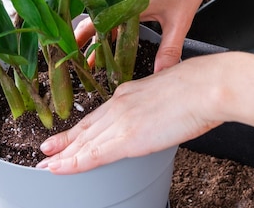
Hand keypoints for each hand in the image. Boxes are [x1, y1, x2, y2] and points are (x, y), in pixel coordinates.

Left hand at [37, 58, 222, 173]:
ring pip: (84, 142)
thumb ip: (158, 104)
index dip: (80, 128)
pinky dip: (72, 163)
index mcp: (130, 92)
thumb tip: (161, 114)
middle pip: (86, 128)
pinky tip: (58, 169)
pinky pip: (92, 154)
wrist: (207, 86)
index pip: (98, 115)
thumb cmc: (201, 86)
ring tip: (46, 165)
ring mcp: (121, 120)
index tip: (68, 135)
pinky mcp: (127, 137)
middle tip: (46, 152)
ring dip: (63, 155)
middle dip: (65, 142)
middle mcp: (120, 104)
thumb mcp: (171, 90)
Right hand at [76, 0, 221, 71]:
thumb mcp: (180, 20)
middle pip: (94, 19)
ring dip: (99, 27)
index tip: (81, 63)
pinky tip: (117, 26)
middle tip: (84, 61)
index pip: (94, 27)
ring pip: (103, 8)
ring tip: (98, 48)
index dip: (85, 46)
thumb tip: (162, 74)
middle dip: (88, 40)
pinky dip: (110, 13)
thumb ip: (169, 49)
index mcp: (123, 1)